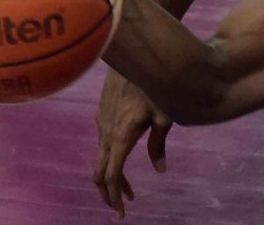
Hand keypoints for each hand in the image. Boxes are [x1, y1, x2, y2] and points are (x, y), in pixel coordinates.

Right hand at [93, 69, 172, 217]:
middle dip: (109, 192)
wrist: (133, 54)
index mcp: (121, 137)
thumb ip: (158, 144)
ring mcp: (101, 122)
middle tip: (121, 207)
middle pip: (100, 172)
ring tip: (129, 189)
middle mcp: (106, 132)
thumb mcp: (163, 116)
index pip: (112, 175)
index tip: (121, 212)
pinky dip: (110, 157)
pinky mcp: (102, 113)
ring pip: (101, 157)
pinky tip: (123, 157)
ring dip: (112, 174)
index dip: (115, 196)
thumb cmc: (153, 84)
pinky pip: (102, 142)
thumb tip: (160, 169)